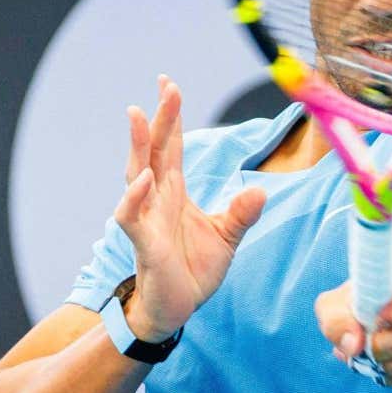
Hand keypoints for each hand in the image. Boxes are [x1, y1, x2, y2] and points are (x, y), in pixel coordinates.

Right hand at [114, 75, 266, 342]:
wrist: (177, 309)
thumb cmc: (194, 270)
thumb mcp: (227, 237)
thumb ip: (242, 214)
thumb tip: (259, 192)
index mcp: (175, 191)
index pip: (172, 146)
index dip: (172, 116)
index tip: (168, 83)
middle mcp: (157, 198)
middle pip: (156, 150)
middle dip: (161, 118)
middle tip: (165, 84)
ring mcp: (147, 218)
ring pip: (136, 174)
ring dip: (138, 145)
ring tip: (139, 114)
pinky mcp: (144, 243)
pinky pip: (132, 215)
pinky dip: (135, 196)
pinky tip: (145, 177)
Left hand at [314, 274, 391, 386]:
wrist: (377, 308)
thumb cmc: (354, 305)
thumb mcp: (333, 307)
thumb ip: (336, 323)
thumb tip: (355, 346)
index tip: (376, 321)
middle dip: (375, 352)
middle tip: (363, 344)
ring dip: (380, 366)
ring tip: (369, 353)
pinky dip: (389, 376)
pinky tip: (381, 363)